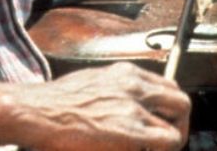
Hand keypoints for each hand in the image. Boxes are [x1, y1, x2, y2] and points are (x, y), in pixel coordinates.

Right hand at [18, 62, 190, 150]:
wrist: (35, 111)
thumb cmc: (55, 103)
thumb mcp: (91, 83)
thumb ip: (115, 90)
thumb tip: (127, 104)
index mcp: (124, 74)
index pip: (167, 85)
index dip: (169, 107)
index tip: (164, 119)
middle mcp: (134, 87)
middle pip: (180, 102)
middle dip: (179, 124)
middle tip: (168, 139)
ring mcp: (133, 110)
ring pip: (176, 128)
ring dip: (170, 141)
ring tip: (156, 149)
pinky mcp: (130, 133)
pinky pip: (166, 143)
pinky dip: (161, 150)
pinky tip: (143, 150)